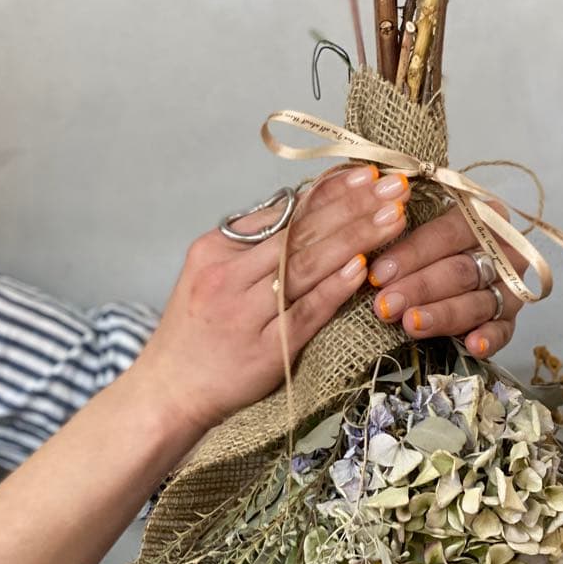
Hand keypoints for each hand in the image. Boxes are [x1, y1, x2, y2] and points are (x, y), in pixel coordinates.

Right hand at [131, 164, 409, 432]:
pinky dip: (335, 288)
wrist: (169, 391)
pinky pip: (306, 312)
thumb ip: (253, 246)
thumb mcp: (210, 275)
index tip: (365, 172)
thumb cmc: (196, 333)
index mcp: (216, 250)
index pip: (281, 211)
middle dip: (352, 205)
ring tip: (393, 217)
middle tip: (393, 185)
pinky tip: (363, 267)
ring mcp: (246, 313)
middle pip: (300, 232)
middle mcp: (228, 276)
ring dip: (355, 237)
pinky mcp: (266, 350)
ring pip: (306, 265)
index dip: (328, 190)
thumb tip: (306, 208)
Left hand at [366, 200, 525, 358]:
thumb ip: (397, 228)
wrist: (452, 268)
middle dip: (420, 288)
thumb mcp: (417, 225)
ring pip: (477, 302)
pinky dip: (489, 339)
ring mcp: (509, 287)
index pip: (448, 233)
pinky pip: (504, 331)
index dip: (412, 254)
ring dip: (443, 315)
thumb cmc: (428, 246)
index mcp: (484, 216)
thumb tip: (363, 240)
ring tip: (412, 325)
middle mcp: (503, 250)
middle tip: (385, 305)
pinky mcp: (509, 320)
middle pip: (460, 270)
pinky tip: (472, 345)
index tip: (378, 274)